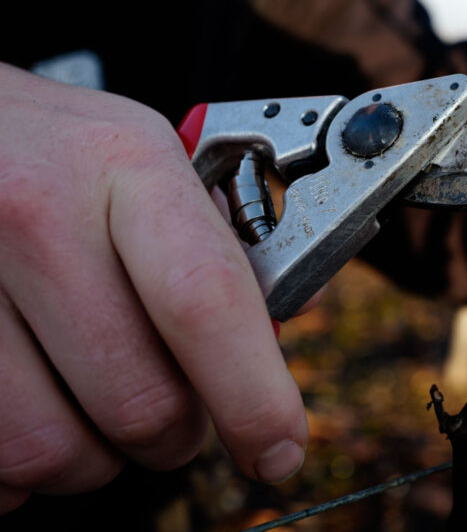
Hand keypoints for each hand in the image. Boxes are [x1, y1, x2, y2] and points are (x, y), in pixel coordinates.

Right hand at [0, 63, 307, 512]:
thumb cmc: (51, 152)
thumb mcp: (142, 159)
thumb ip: (218, 239)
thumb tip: (288, 319)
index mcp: (125, 164)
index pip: (206, 300)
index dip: (254, 397)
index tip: (280, 449)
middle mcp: (36, 211)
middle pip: (140, 399)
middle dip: (175, 434)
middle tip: (171, 413)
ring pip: (53, 449)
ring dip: (92, 457)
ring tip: (92, 405)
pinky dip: (17, 467)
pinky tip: (31, 408)